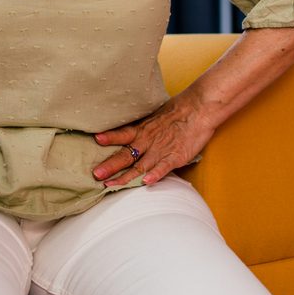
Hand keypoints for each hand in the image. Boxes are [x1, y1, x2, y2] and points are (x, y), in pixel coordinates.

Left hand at [92, 91, 214, 186]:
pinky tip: (145, 183)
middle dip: (110, 166)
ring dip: (125, 177)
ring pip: (140, 167)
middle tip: (95, 174)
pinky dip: (154, 175)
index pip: (122, 134)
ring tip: (110, 185)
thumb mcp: (154, 116)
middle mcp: (148, 141)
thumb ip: (142, 127)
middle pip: (126, 155)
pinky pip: (163, 168)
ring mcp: (161, 150)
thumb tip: (128, 132)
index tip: (95, 139)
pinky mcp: (175, 157)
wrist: (199, 109)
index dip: (110, 137)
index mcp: (143, 129)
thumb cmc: (177, 110)